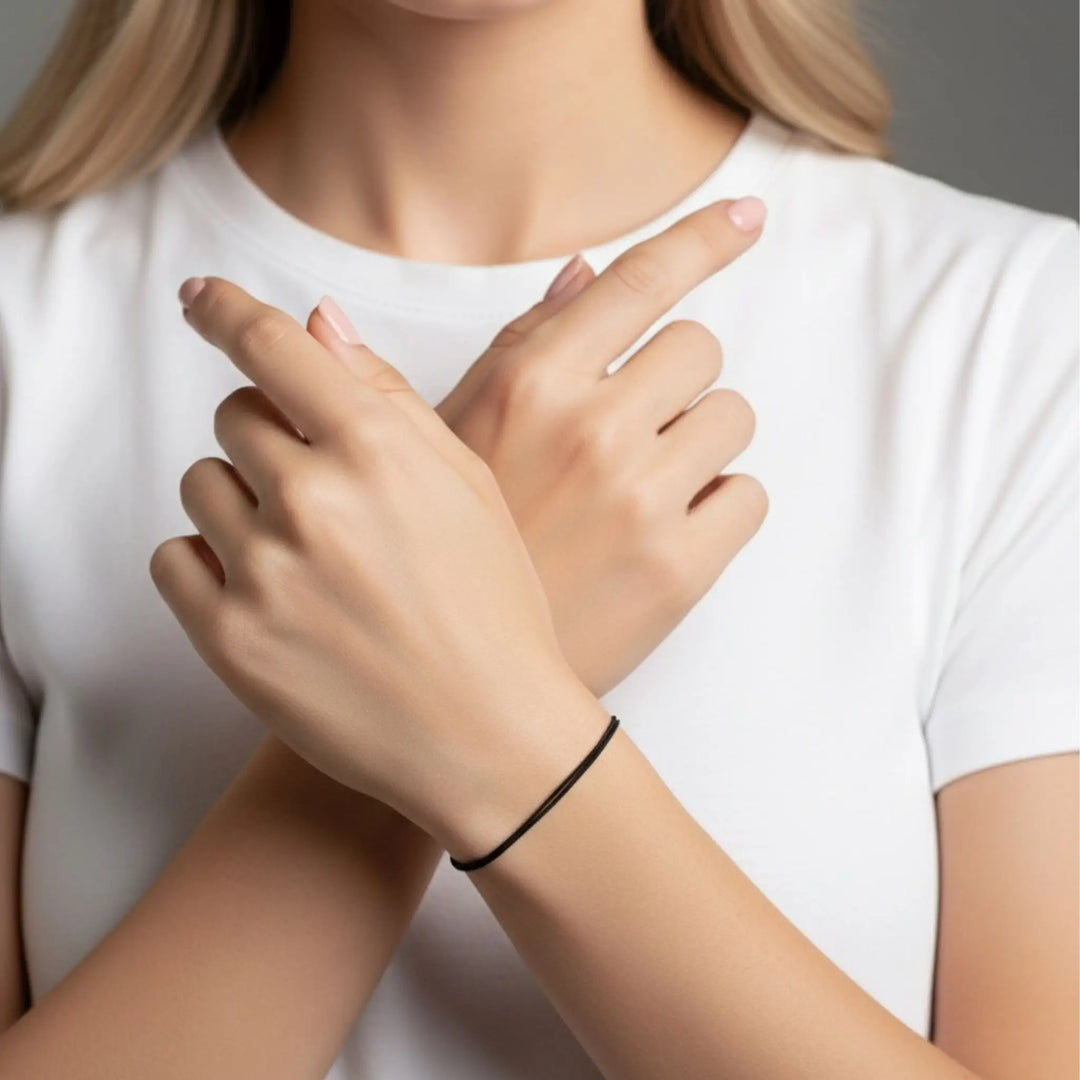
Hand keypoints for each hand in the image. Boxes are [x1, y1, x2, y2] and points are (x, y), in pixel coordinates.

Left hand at [151, 277, 606, 859]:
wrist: (488, 734)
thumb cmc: (494, 606)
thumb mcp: (469, 484)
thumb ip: (388, 396)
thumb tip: (318, 324)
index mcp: (378, 451)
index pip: (273, 349)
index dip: (227, 311)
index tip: (200, 298)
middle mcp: (313, 502)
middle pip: (235, 416)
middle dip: (270, 436)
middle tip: (323, 489)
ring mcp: (265, 573)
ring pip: (201, 484)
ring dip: (241, 499)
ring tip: (305, 549)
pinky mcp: (230, 640)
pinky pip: (173, 557)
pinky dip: (210, 561)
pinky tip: (272, 588)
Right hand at [309, 198, 768, 694]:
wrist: (456, 680)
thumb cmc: (448, 551)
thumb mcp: (454, 438)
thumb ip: (520, 347)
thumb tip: (585, 272)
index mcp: (531, 387)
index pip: (638, 283)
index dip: (703, 239)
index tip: (748, 218)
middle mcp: (592, 429)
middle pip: (700, 347)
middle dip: (675, 381)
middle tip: (630, 432)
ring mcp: (643, 501)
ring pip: (734, 418)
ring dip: (700, 443)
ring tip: (642, 489)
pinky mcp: (682, 569)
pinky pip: (749, 496)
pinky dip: (718, 508)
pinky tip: (664, 535)